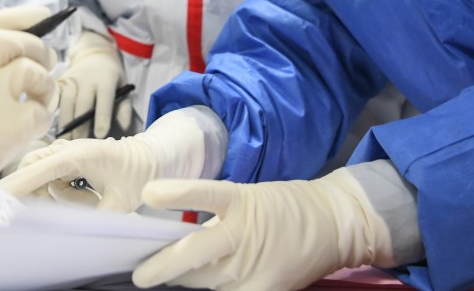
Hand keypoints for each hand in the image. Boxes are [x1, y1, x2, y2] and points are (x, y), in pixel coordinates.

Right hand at [0, 5, 55, 267]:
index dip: (13, 16)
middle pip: (12, 41)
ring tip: (41, 96)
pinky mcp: (14, 123)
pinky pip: (43, 109)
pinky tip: (33, 126)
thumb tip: (6, 58)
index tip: (37, 15)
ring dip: (45, 82)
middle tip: (48, 61)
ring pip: (32, 69)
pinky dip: (44, 115)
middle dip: (37, 47)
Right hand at [0, 109, 209, 211]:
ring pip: (42, 182)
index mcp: (78, 154)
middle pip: (33, 173)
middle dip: (37, 194)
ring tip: (94, 199)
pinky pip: (51, 184)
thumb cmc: (136, 173)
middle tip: (65, 206)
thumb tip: (77, 233)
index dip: (18, 184)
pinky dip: (65, 196)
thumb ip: (99, 216)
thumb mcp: (122, 200)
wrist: (148, 158)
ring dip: (62, 198)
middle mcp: (65, 151)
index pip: (40, 170)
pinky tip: (91, 196)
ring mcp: (62, 155)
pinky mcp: (63, 163)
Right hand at [56, 30, 132, 138]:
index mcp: (106, 79)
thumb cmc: (111, 77)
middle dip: (80, 125)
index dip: (102, 116)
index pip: (104, 99)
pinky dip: (52, 112)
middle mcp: (87, 78)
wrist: (94, 55)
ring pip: (66, 102)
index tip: (100, 135)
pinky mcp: (60, 81)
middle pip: (82, 103)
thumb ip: (124, 107)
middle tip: (78, 144)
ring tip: (65, 141)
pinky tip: (50, 126)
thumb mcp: (124, 87)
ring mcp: (72, 79)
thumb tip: (122, 127)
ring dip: (65, 122)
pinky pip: (55, 98)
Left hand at [133, 167, 395, 290]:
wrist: (333, 225)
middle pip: (193, 254)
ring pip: (204, 281)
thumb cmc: (283, 207)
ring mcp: (254, 265)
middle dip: (161, 266)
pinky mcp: (266, 289)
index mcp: (240, 201)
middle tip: (140, 275)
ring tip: (169, 278)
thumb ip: (215, 217)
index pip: (203, 195)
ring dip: (185, 281)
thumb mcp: (247, 199)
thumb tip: (176, 236)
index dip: (176, 194)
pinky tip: (204, 289)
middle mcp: (244, 233)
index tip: (148, 193)